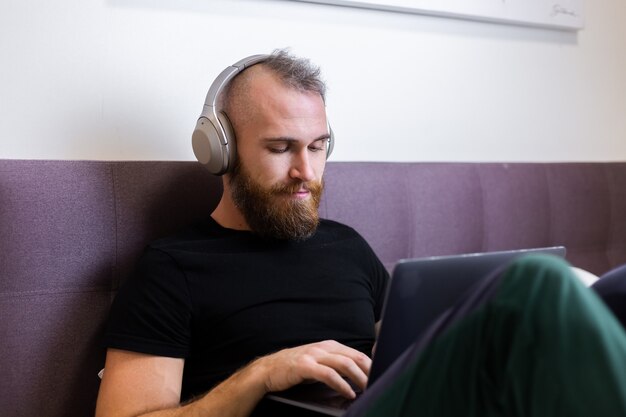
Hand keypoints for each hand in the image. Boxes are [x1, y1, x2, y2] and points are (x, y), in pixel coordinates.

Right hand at [253, 340, 370, 398]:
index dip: (371, 365)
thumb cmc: (295, 368)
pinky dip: (341, 384)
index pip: (357, 354)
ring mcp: (314, 355)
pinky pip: (328, 374)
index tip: (380, 376)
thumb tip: (356, 376)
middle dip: (369, 372)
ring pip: (344, 364)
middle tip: (379, 384)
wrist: (268, 370)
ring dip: (358, 378)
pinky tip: (348, 392)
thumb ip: (334, 365)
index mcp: (329, 346)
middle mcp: (323, 348)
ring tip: (367, 389)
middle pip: (354, 357)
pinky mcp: (305, 366)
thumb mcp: (318, 362)